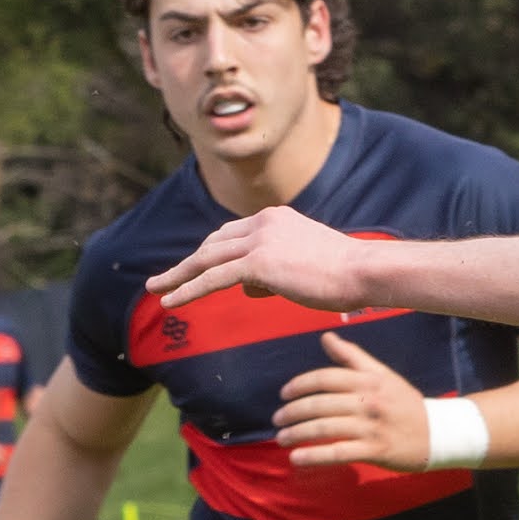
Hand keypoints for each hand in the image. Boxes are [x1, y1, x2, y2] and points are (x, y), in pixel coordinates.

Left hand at [147, 203, 368, 317]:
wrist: (363, 272)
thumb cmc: (343, 275)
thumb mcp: (304, 263)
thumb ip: (275, 268)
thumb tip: (253, 286)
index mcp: (276, 218)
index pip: (232, 235)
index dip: (210, 255)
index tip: (193, 269)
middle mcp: (264, 222)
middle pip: (213, 244)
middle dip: (186, 263)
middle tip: (162, 280)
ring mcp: (260, 240)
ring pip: (207, 260)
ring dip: (177, 276)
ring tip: (155, 290)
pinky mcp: (258, 262)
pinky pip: (212, 278)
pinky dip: (187, 290)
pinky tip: (170, 302)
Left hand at [273, 332, 432, 471]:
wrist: (438, 432)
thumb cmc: (404, 403)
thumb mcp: (382, 374)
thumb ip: (353, 357)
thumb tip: (326, 337)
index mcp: (369, 380)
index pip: (326, 378)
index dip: (300, 385)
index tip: (283, 394)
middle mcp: (369, 401)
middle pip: (320, 404)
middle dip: (293, 412)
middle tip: (277, 420)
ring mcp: (372, 427)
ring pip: (325, 428)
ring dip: (297, 434)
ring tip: (281, 439)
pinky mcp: (375, 451)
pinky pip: (338, 453)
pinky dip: (314, 456)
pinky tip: (296, 458)